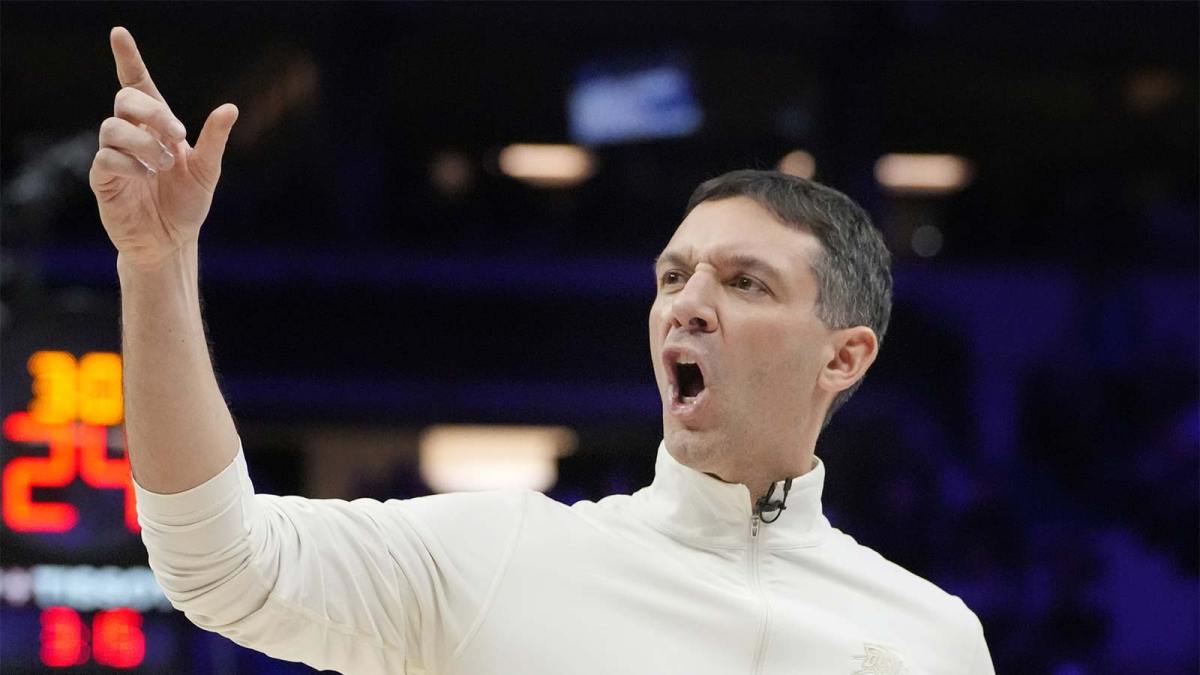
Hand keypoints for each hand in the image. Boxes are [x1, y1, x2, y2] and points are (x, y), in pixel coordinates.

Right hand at [90, 27, 237, 269]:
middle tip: (176, 135)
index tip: (120, 34)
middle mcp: (133, 136)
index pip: (138, 86)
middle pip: (125, 100)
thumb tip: (230, 108)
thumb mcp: (208, 170)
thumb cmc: (186, 203)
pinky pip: (105, 158)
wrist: (172, 241)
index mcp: (157, 128)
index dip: (128, 60)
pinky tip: (146, 177)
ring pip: (112, 128)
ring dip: (143, 143)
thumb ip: (215, 140)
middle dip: (152, 112)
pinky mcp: (103, 180)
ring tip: (163, 166)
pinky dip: (129, 164)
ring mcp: (115, 156)